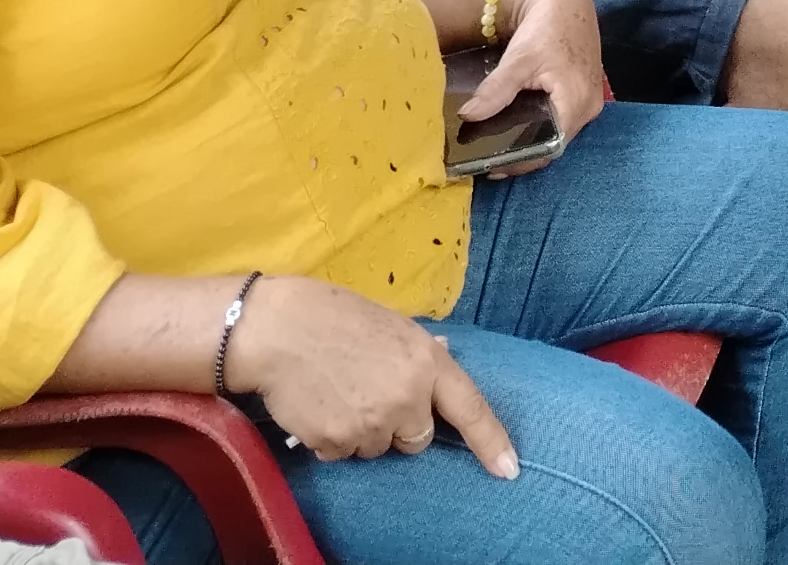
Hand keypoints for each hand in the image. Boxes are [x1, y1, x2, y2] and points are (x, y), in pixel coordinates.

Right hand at [227, 274, 518, 474]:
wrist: (278, 330)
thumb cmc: (337, 318)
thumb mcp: (393, 325)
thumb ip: (422, 352)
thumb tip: (446, 355)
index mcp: (428, 362)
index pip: (471, 409)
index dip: (492, 442)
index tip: (510, 470)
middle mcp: (407, 397)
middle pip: (418, 439)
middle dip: (401, 425)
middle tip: (372, 392)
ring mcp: (372, 424)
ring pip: (379, 449)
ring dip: (365, 431)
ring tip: (341, 392)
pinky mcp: (337, 443)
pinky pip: (344, 454)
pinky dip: (334, 439)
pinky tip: (320, 406)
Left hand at [458, 0, 608, 172]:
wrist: (568, 2)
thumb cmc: (546, 28)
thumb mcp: (519, 59)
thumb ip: (496, 90)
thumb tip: (467, 117)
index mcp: (576, 102)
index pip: (549, 148)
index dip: (522, 161)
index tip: (492, 167)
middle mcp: (589, 108)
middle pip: (555, 144)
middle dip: (524, 155)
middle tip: (491, 159)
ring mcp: (590, 101)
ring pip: (559, 133)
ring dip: (533, 142)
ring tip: (501, 147)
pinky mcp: (585, 93)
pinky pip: (563, 121)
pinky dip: (542, 127)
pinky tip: (520, 127)